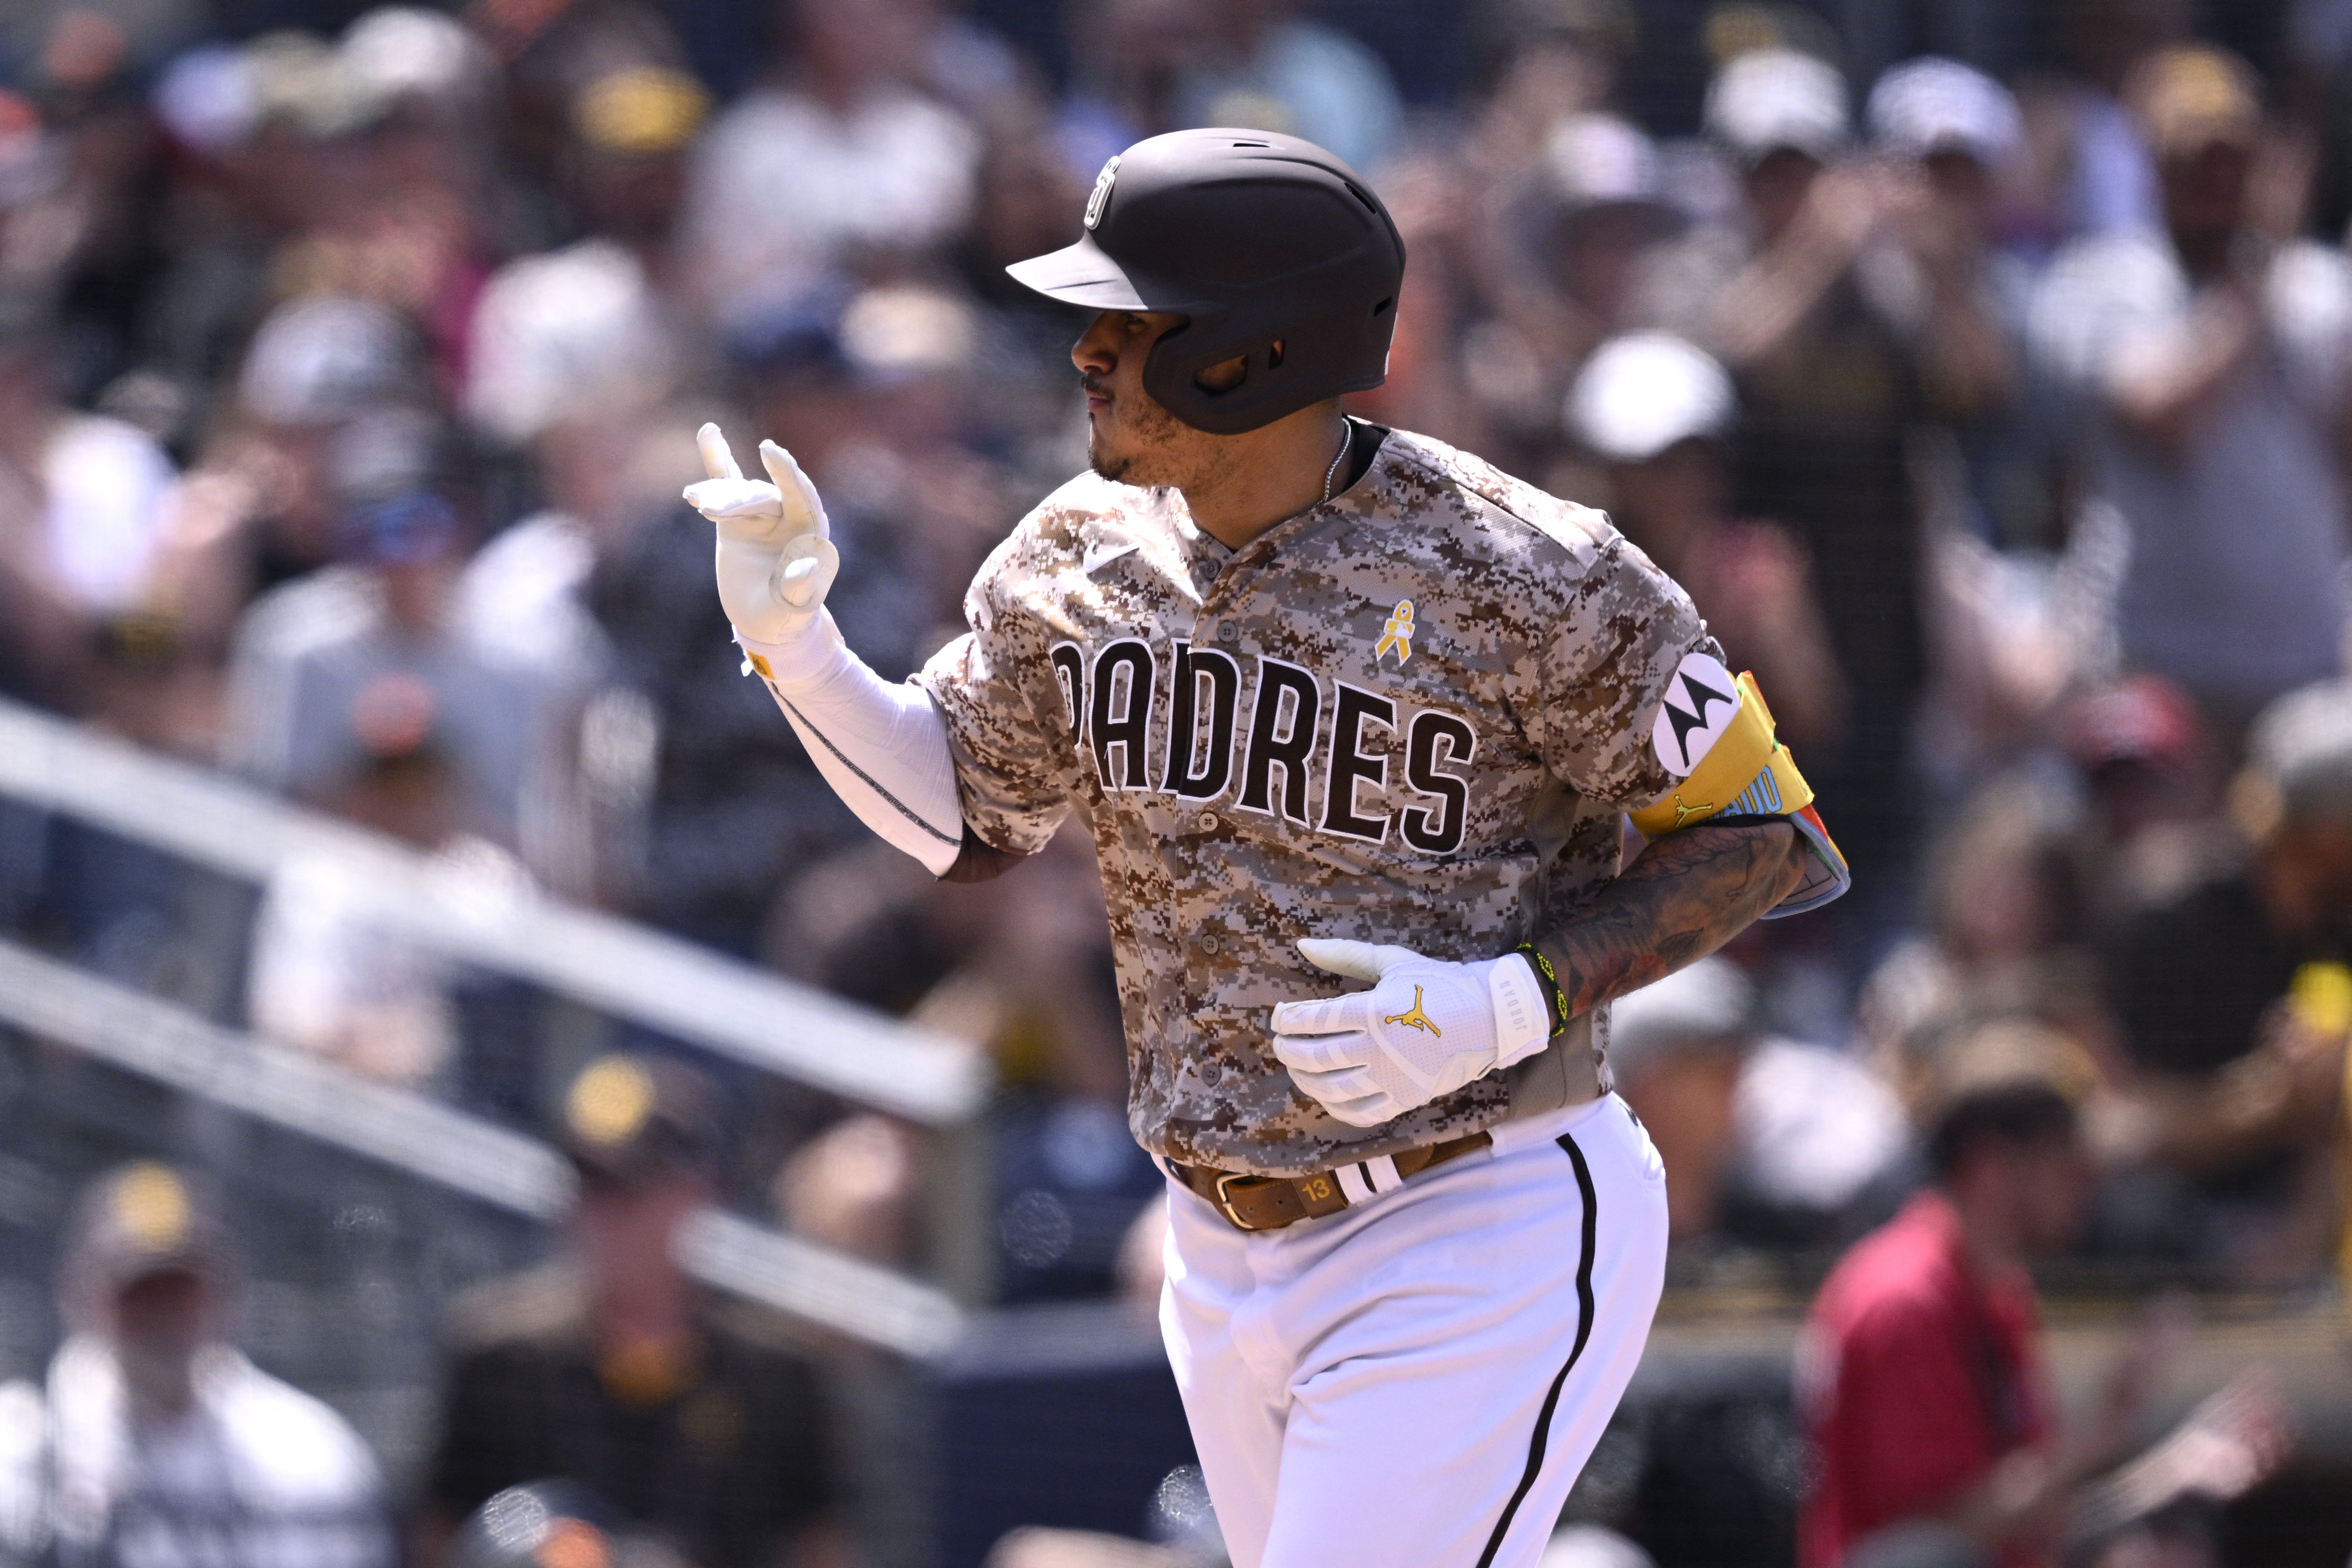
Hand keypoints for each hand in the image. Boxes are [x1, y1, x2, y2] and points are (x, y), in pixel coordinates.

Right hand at [682, 422, 838, 644]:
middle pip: (762, 497)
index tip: (771, 452)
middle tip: (709, 511)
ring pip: (738, 495)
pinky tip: (708, 432)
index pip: (802, 496)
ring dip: (716, 496)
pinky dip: (717, 461)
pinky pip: (726, 485)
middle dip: (736, 502)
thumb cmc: (788, 615)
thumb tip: (810, 563)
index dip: (787, 474)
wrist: (767, 623)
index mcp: (811, 531)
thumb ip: (800, 586)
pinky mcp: (737, 519)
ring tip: (695, 500)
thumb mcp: (795, 606)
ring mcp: (762, 514)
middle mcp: (789, 515)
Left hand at [1269, 940, 1550, 1126]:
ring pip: (1330, 1089)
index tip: (1279, 1015)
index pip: (1313, 1020)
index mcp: (1374, 1011)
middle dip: (1287, 1050)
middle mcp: (1379, 1049)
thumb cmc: (1440, 983)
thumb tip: (1302, 944)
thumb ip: (1345, 954)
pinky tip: (1326, 1093)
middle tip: (1280, 1042)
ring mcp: (1392, 1079)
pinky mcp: (1405, 1099)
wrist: (1491, 1017)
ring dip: (1303, 1079)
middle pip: (1314, 1058)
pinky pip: (1359, 1113)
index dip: (1286, 1019)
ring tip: (1297, 1066)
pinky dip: (1335, 1106)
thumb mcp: (1392, 962)